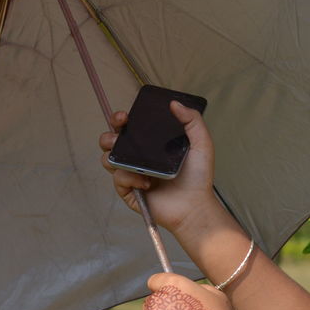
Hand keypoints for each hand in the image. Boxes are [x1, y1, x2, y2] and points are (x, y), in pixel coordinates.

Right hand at [99, 101, 222, 240]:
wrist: (195, 205)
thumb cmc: (199, 178)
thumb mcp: (201, 144)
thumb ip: (192, 121)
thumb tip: (174, 103)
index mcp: (150, 145)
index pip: (128, 128)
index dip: (120, 120)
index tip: (125, 116)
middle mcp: (139, 158)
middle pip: (110, 141)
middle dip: (109, 135)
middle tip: (119, 135)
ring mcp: (132, 174)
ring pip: (108, 159)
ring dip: (115, 156)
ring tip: (133, 161)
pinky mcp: (129, 191)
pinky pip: (118, 179)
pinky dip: (130, 178)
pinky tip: (147, 182)